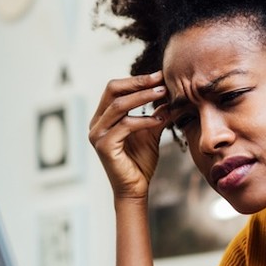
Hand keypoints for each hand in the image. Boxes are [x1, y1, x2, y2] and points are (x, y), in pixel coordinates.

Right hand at [88, 71, 169, 200]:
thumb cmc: (140, 162)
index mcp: (103, 117)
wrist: (135, 189)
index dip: (137, 80)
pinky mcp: (104, 146)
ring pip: (119, 106)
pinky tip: (159, 119)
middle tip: (160, 79)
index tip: (160, 76)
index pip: (115, 89)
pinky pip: (125, 125)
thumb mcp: (151, 131)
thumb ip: (156, 113)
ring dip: (143, 97)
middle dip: (138, 82)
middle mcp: (96, 123)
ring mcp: (97, 134)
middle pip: (113, 90)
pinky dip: (144, 119)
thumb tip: (169, 94)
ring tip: (163, 93)